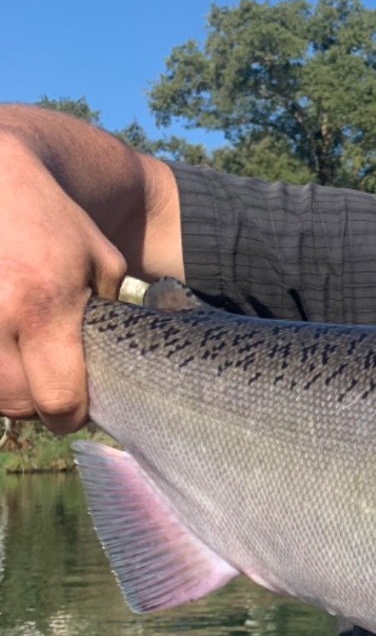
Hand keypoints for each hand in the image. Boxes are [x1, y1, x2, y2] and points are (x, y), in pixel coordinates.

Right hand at [0, 108, 177, 431]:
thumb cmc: (56, 221)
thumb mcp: (103, 264)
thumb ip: (106, 318)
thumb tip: (101, 368)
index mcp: (43, 305)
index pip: (56, 398)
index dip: (69, 413)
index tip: (72, 411)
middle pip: (15, 402)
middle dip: (36, 405)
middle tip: (48, 392)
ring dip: (6, 389)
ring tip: (25, 367)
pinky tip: (4, 349)